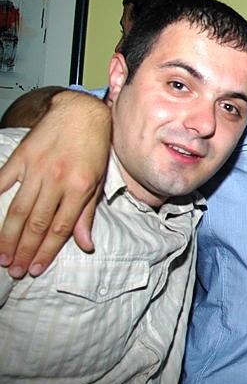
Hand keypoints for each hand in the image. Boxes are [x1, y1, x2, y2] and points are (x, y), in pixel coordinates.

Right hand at [0, 90, 109, 277]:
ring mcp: (37, 168)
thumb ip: (87, 213)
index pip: (60, 228)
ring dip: (7, 236)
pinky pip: (2, 183)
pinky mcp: (21, 157)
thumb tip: (85, 245)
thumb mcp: (99, 181)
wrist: (80, 112)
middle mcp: (58, 180)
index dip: (46, 252)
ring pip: (18, 210)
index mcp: (80, 187)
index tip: (34, 269)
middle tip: (13, 270)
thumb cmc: (94, 147)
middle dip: (24, 250)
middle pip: (36, 223)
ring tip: (1, 257)